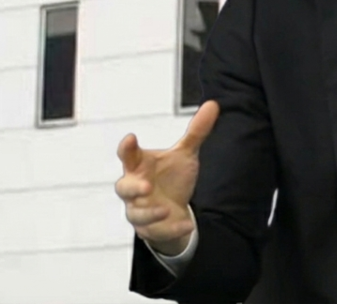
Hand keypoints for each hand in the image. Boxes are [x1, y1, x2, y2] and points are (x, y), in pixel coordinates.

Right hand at [115, 100, 219, 255]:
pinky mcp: (150, 229)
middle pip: (123, 188)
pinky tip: (186, 224)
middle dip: (133, 188)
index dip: (127, 148)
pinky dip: (171, 229)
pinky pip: (156, 232)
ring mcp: (139, 210)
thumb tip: (214, 104)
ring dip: (150, 212)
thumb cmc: (171, 177)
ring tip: (166, 209)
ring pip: (136, 214)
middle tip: (146, 186)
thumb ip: (196, 132)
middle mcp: (135, 188)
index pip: (128, 155)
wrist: (174, 210)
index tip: (130, 138)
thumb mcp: (185, 154)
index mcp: (139, 166)